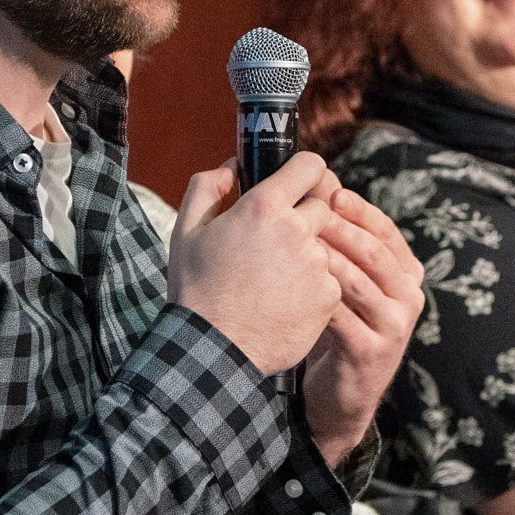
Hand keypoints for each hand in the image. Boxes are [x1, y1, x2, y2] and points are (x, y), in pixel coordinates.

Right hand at [169, 153, 340, 374]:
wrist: (214, 349)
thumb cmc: (196, 289)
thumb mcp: (186, 230)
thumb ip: (207, 187)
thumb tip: (231, 167)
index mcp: (264, 206)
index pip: (311, 166)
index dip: (306, 172)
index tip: (298, 184)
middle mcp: (298, 230)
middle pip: (323, 206)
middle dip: (305, 217)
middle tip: (278, 241)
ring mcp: (317, 264)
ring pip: (325, 246)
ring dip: (307, 255)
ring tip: (275, 279)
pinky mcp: (328, 296)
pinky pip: (329, 280)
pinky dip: (313, 287)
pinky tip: (284, 301)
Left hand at [302, 189, 424, 465]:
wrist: (343, 393)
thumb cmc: (340, 325)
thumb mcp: (351, 283)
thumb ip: (345, 243)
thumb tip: (321, 186)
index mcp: (407, 273)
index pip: (386, 231)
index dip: (359, 210)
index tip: (331, 194)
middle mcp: (409, 296)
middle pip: (374, 253)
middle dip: (341, 230)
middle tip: (310, 214)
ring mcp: (394, 326)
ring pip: (358, 282)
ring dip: (325, 259)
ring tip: (295, 243)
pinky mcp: (372, 351)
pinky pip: (341, 315)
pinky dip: (315, 297)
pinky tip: (290, 285)